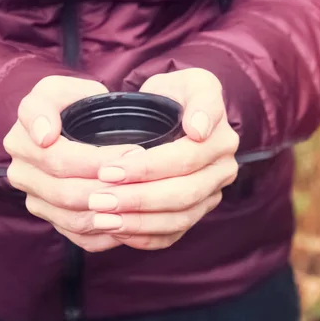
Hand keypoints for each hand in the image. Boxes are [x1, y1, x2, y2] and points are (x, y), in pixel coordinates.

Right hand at [3, 76, 140, 252]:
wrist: (78, 127)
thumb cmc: (75, 104)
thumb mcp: (61, 90)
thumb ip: (45, 103)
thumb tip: (43, 136)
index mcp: (21, 141)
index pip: (59, 159)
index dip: (100, 159)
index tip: (136, 150)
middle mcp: (22, 175)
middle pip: (67, 194)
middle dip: (113, 186)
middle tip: (149, 176)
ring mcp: (37, 202)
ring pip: (75, 219)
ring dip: (113, 212)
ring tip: (145, 197)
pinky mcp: (54, 221)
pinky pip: (81, 237)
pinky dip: (109, 233)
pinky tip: (135, 220)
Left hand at [88, 68, 239, 249]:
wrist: (173, 114)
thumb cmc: (174, 95)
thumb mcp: (189, 83)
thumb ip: (202, 99)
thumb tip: (199, 131)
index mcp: (221, 139)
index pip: (186, 159)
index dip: (147, 168)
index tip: (107, 169)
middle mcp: (223, 170)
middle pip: (183, 194)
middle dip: (137, 199)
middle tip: (97, 199)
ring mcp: (211, 195)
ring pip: (179, 219)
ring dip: (137, 222)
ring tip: (101, 218)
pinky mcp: (196, 212)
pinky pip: (174, 234)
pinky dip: (144, 237)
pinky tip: (117, 231)